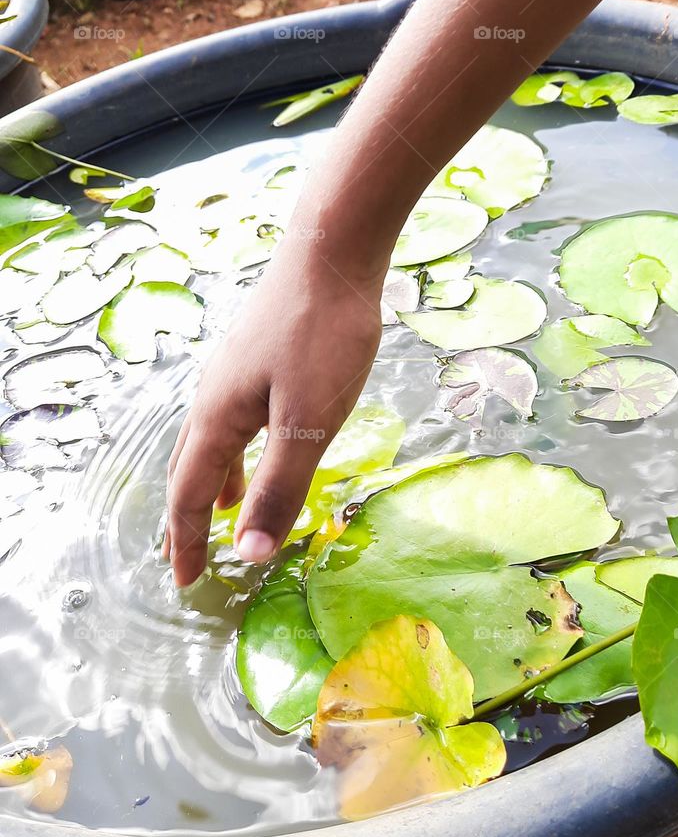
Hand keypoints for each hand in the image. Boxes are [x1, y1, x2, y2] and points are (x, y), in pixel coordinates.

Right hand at [163, 239, 383, 586]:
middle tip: (191, 557)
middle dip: (189, 518)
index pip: (191, 495)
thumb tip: (250, 552)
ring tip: (226, 512)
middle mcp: (213, 396)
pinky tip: (260, 443)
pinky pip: (234, 419)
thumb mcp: (308, 421)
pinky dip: (237, 450)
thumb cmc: (323, 336)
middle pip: (189, 470)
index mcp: (217, 418)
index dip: (189, 542)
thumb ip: (280, 486)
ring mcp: (233, 373)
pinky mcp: (257, 356)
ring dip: (213, 483)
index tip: (187, 583)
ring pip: (211, 442)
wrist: (331, 252)